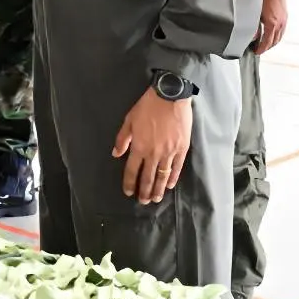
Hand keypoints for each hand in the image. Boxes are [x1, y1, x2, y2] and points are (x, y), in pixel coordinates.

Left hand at [112, 89, 192, 204]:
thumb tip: (116, 154)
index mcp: (139, 147)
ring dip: (158, 189)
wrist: (170, 97)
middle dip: (144, 191)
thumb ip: (122, 139)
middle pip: (148, 177)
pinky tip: (170, 185)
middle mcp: (153, 153)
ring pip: (162, 176)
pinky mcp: (182, 149)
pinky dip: (173, 178)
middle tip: (143, 202)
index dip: (130, 183)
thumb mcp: (129, 120)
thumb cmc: (147, 107)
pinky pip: (177, 168)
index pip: (133, 170)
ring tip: (156, 199)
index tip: (129, 192)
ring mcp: (169, 153)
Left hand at [256, 0, 288, 53]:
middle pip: (274, 41)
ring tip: (264, 43)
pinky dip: (277, 34)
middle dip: (267, 47)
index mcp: (273, 24)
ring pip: (279, 36)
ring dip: (273, 41)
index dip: (261, 49)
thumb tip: (253, 35)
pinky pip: (282, 30)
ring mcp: (284, 19)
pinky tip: (271, 33)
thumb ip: (253, 25)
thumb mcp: (255, 11)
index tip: (256, 51)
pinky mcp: (285, 15)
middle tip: (259, 49)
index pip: (267, 42)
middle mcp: (280, 23)